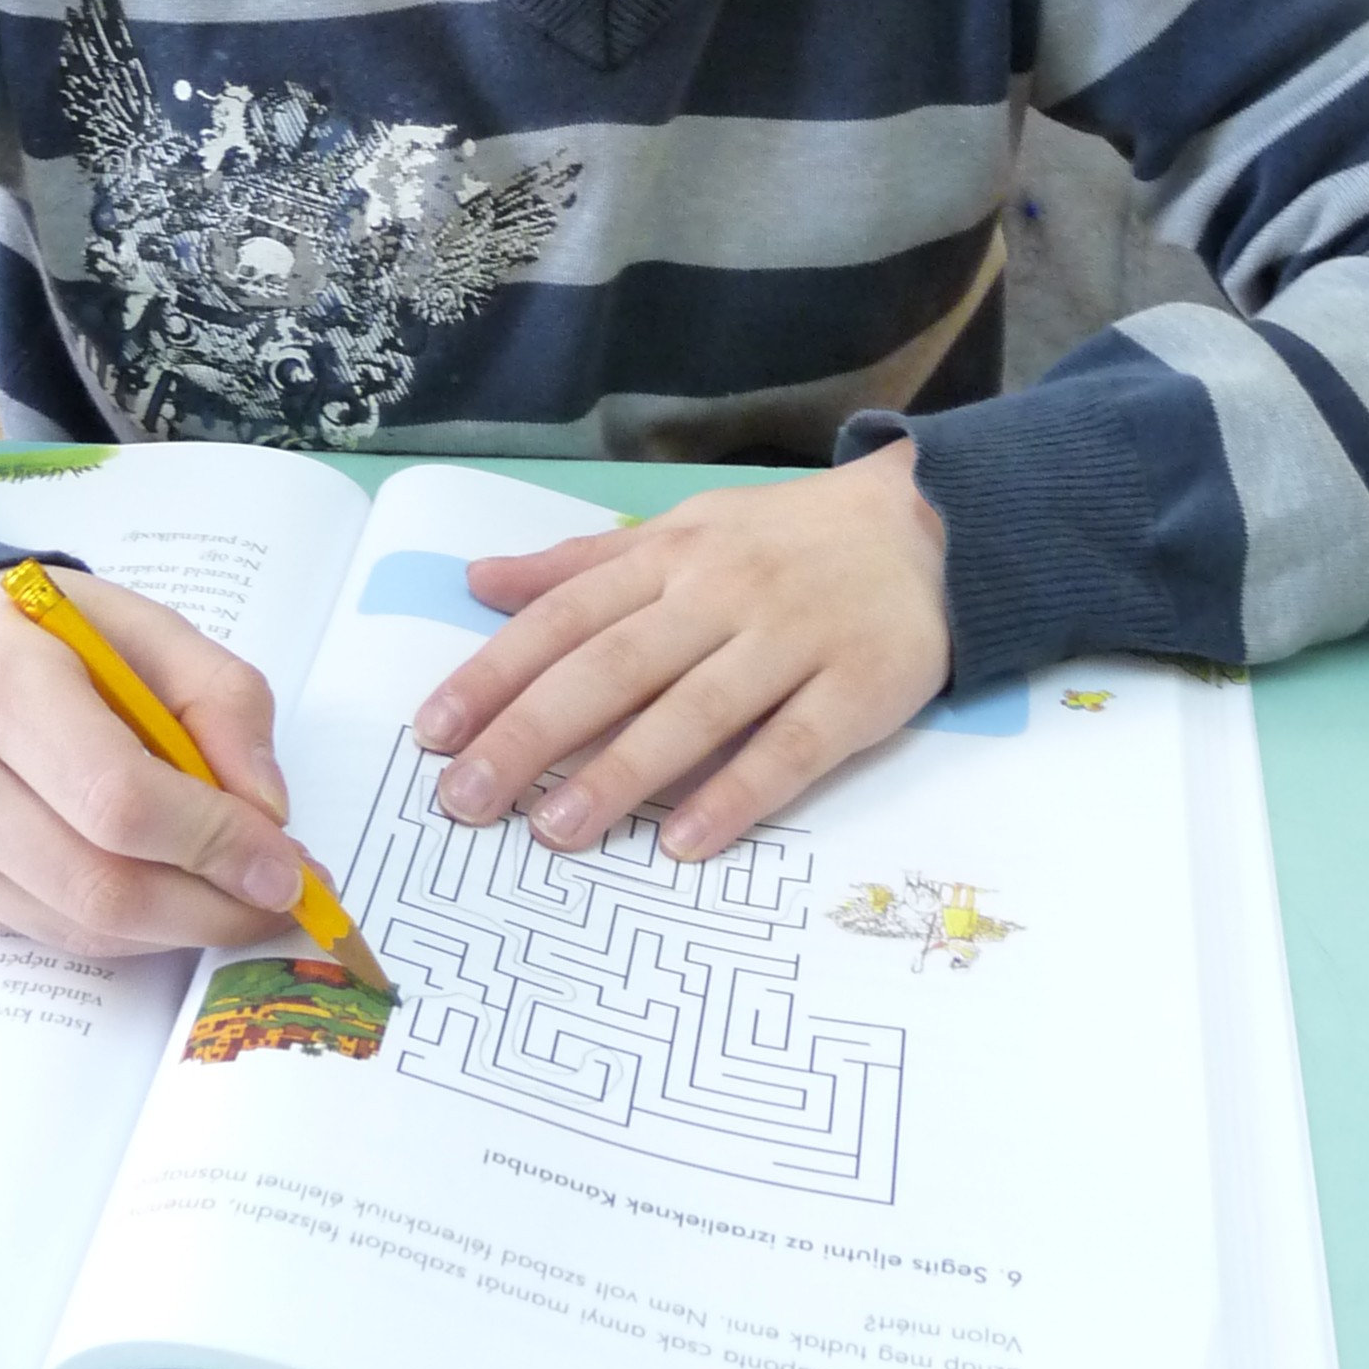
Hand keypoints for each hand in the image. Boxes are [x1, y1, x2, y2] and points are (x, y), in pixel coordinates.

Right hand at [0, 567, 307, 955]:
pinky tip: (165, 889)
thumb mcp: (144, 627)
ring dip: (178, 927)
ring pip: (79, 927)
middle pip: (100, 885)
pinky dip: (127, 929)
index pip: (117, 798)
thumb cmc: (46, 638)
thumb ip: (223, 699)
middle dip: (210, 909)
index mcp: (0, 683)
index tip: (287, 866)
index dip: (213, 843)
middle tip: (281, 901)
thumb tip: (267, 812)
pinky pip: (52, 935)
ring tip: (236, 895)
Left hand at [410, 441, 949, 864]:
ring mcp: (794, 640)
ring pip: (694, 711)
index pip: (567, 615)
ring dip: (620, 772)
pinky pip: (791, 748)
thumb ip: (582, 565)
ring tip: (552, 831)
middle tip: (466, 798)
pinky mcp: (860, 688)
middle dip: (532, 733)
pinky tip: (684, 843)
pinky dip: (736, 794)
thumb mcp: (683, 527)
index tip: (433, 732)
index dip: (496, 672)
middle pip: (613, 666)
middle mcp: (723, 594)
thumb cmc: (786, 539)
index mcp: (673, 554)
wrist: (935, 525)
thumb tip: (479, 582)